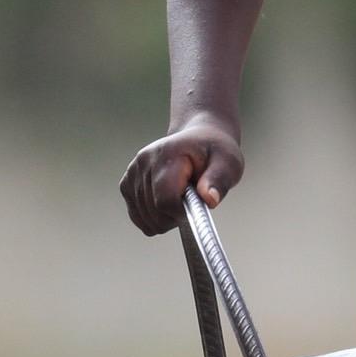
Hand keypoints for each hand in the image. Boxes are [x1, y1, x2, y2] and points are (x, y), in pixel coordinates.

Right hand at [120, 118, 243, 235]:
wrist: (200, 138)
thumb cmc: (214, 151)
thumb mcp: (228, 162)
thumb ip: (219, 180)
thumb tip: (209, 199)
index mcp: (168, 155)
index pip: (165, 199)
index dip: (183, 213)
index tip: (198, 207)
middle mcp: (144, 162)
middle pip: (153, 211)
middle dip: (176, 216)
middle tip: (193, 200)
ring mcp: (132, 173)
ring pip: (143, 217)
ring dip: (165, 218)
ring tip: (182, 198)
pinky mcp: (126, 184)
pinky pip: (137, 217)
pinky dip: (154, 218)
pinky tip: (169, 204)